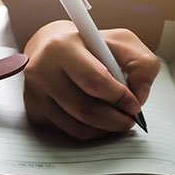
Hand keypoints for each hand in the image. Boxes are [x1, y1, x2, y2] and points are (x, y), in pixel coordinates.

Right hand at [22, 20, 159, 139]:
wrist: (50, 47)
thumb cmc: (89, 45)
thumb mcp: (121, 42)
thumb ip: (142, 64)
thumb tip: (139, 96)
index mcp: (63, 46)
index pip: (95, 80)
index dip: (120, 98)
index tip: (134, 105)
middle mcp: (42, 69)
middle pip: (85, 109)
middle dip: (115, 120)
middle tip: (129, 120)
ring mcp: (34, 91)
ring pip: (77, 126)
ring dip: (104, 129)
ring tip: (116, 121)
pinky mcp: (32, 109)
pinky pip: (66, 132)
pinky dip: (88, 131)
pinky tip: (96, 121)